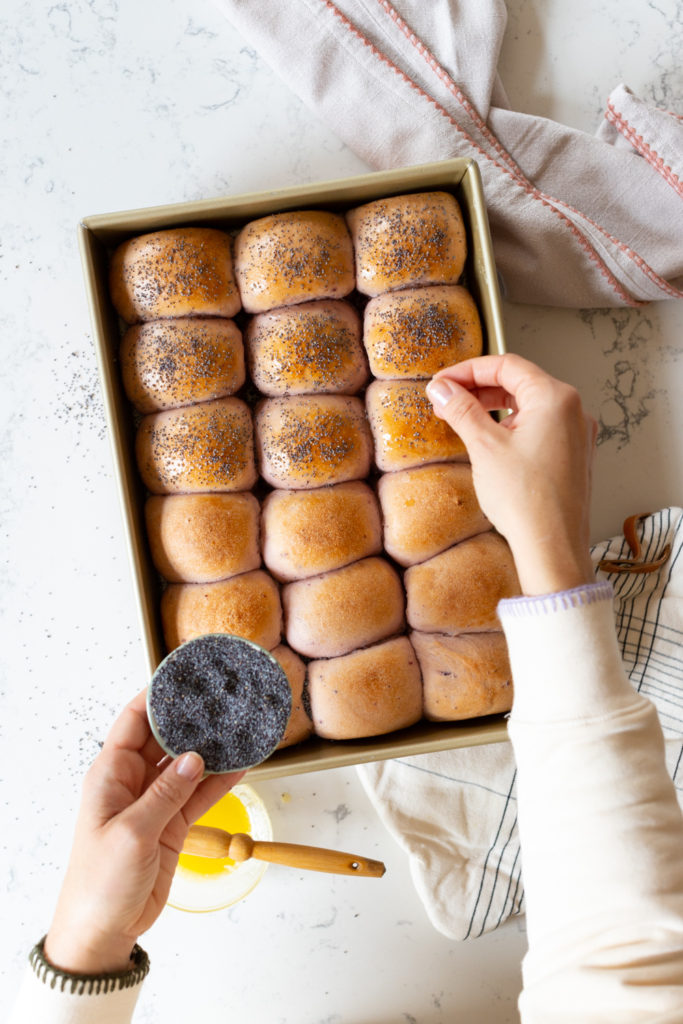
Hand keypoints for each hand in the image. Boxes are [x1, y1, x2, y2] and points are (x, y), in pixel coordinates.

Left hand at [45, 690, 244, 973]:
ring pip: (188, 764)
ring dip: (213, 749)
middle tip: (223, 698)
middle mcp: (133, 781)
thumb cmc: (99, 882)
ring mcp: (155, 802)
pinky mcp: (173, 824)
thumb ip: (165, 793)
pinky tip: (243, 764)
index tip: (185, 677)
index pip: (134, 721)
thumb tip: (194, 758)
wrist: (103, 931)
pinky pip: (200, 793)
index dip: (157, 697)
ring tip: (241, 726)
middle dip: (192, 719)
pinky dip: (221, 780)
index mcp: (110, 774)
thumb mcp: (132, 834)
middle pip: (166, 738)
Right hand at [426, 354, 596, 595]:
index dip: (468, 370)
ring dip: (493, 408)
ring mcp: (576, 434)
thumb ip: (461, 410)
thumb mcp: (484, 446)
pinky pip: (539, 426)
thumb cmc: (527, 500)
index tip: (443, 382)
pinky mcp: (572, 455)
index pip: (506, 366)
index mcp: (555, 398)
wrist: (552, 545)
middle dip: (479, 389)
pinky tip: (489, 439)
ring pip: (528, 405)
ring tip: (463, 419)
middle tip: (447, 400)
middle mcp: (573, 411)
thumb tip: (442, 389)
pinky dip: (511, 426)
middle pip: (519, 383)